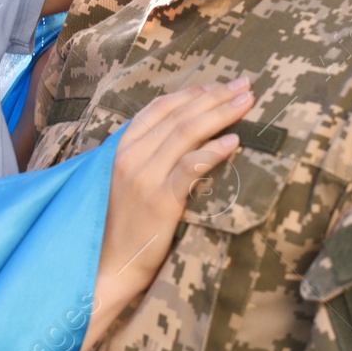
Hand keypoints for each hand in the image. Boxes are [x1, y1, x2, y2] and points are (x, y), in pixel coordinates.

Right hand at [80, 79, 254, 350]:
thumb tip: (175, 140)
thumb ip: (141, 158)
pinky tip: (235, 141)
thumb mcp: (121, 183)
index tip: (217, 86)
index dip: (190, 94)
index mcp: (120, 148)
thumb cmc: (116, 227)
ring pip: (187, 133)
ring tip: (247, 101)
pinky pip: (190, 167)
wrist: (105, 267)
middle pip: (178, 115)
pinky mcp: (160, 200)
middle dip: (214, 96)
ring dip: (220, 113)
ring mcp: (144, 176)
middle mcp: (130, 156)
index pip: (158, 109)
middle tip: (244, 83)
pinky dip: (213, 151)